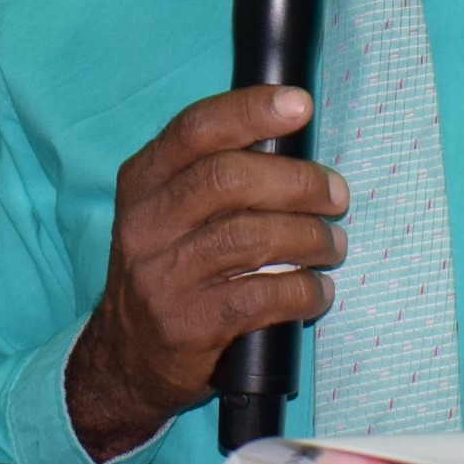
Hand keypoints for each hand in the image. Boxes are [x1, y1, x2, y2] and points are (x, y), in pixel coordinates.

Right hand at [64, 87, 346, 462]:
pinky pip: (260, 297)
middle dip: (297, 181)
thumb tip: (294, 144)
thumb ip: (214, 176)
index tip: (300, 105)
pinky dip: (303, 291)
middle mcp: (145, 224)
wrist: (128, 358)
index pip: (196, 129)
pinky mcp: (188, 325)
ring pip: (249, 237)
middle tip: (336, 195)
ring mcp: (162, 276)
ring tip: (333, 245)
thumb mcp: (169, 213)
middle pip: (227, 179)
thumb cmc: (170, 270)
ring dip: (309, 237)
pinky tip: (317, 291)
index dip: (251, 111)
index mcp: (142, 181)